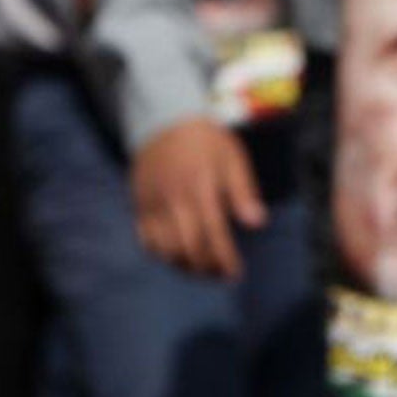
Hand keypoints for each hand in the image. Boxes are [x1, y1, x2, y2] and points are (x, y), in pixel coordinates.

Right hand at [131, 117, 265, 278]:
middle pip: (188, 249)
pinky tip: (177, 256)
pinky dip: (160, 254)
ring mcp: (153, 204)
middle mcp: (174, 200)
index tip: (234, 274)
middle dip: (206, 269)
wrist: (165, 120)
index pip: (214, 235)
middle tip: (220, 275)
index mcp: (201, 189)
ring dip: (183, 266)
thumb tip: (257, 224)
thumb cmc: (207, 142)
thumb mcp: (233, 160)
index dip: (224, 260)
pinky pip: (145, 240)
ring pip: (164, 249)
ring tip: (201, 269)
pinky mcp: (139, 205)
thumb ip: (243, 193)